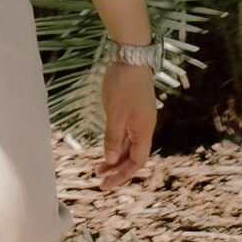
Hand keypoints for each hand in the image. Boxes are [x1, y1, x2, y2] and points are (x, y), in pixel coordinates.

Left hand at [98, 58, 156, 188]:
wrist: (131, 57)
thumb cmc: (124, 85)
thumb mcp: (115, 113)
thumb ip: (113, 137)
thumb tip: (111, 159)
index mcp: (144, 131)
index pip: (137, 161)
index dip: (123, 174)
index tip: (106, 183)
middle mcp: (143, 128)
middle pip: (133, 157)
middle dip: (117, 170)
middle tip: (99, 180)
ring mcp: (138, 120)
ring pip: (128, 146)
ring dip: (115, 159)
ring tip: (98, 169)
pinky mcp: (131, 112)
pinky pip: (125, 135)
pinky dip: (116, 145)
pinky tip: (105, 149)